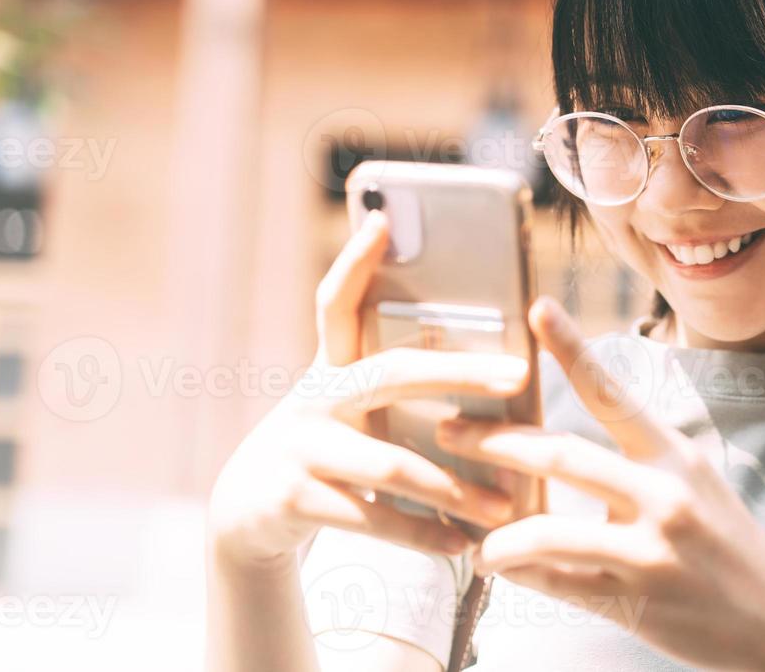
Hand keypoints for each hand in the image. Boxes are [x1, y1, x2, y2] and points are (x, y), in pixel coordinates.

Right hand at [207, 209, 529, 570]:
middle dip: (459, 371)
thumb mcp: (350, 407)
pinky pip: (371, 517)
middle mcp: (313, 398)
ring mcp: (298, 447)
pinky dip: (422, 535)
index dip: (355, 260)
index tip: (384, 219)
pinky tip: (462, 545)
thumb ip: (395, 381)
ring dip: (454, 486)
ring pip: (388, 461)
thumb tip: (477, 352)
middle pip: (391, 373)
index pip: (337, 302)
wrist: (247, 515)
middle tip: (517, 375)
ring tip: (505, 505)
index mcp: (331, 367)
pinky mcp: (292, 499)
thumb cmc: (328, 448)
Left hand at [433, 298, 764, 671]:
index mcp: (676, 455)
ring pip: (550, 531)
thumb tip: (560, 455)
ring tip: (476, 535)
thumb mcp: (695, 488)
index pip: (613, 392)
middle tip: (450, 430)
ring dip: (501, 533)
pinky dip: (524, 576)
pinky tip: (502, 569)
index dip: (572, 348)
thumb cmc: (730, 548)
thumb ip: (635, 467)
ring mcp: (651, 549)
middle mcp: (665, 493)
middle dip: (496, 442)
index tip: (537, 308)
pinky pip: (561, 585)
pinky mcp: (639, 602)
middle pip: (561, 454)